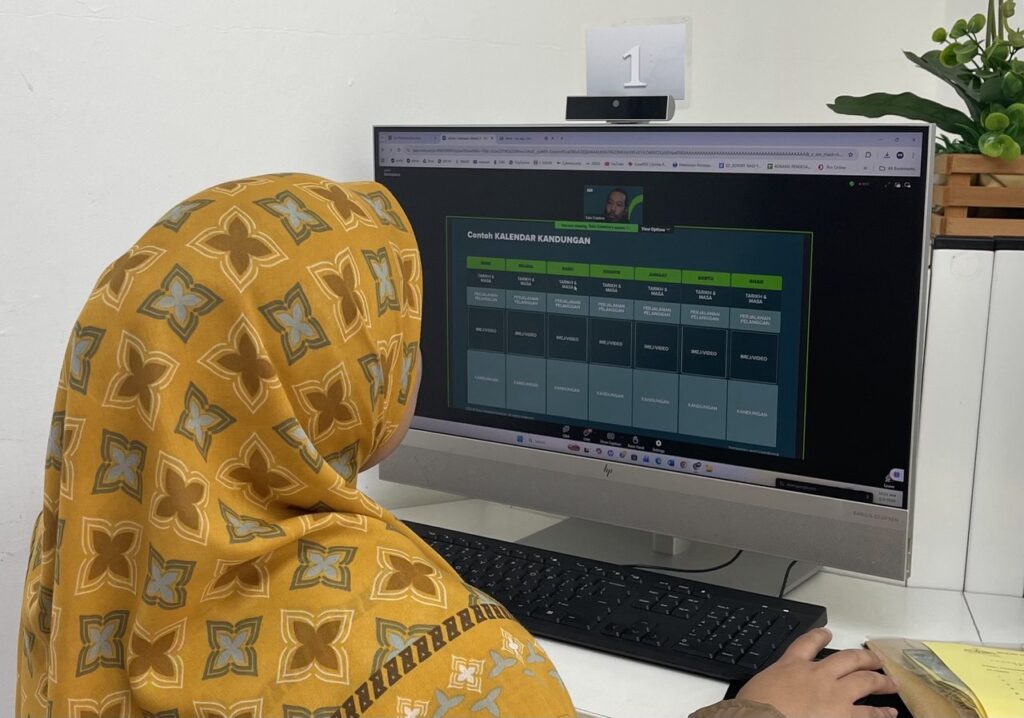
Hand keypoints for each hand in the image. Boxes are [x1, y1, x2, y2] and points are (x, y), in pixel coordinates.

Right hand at [736, 627, 898, 717]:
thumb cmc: (754, 707)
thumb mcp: (759, 686)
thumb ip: (774, 683)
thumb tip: (774, 691)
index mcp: (791, 666)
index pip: (807, 643)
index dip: (819, 636)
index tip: (827, 633)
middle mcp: (817, 675)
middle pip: (847, 659)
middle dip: (863, 658)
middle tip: (874, 659)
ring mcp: (834, 695)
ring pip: (864, 681)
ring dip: (880, 681)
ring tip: (890, 683)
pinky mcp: (844, 715)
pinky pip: (869, 713)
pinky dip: (882, 713)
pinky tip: (890, 713)